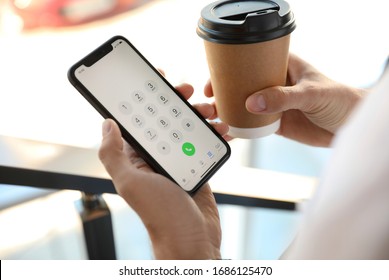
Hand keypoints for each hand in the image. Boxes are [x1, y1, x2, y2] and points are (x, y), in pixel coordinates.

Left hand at [98, 83, 226, 258]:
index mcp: (137, 158)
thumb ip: (115, 155)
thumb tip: (106, 124)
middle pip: (166, 120)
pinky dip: (215, 134)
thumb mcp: (132, 183)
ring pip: (188, 129)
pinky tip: (223, 129)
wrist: (192, 239)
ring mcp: (178, 161)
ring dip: (200, 116)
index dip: (146, 99)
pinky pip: (205, 144)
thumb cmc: (161, 214)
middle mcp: (156, 157)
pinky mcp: (197, 167)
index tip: (156, 79)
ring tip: (212, 110)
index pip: (139, 121)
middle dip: (177, 102)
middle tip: (188, 90)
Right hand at [205, 54, 364, 146]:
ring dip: (230, 110)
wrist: (348, 126)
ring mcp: (273, 104)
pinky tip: (229, 131)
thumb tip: (252, 103)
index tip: (216, 78)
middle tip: (210, 100)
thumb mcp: (311, 93)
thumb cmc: (338, 99)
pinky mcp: (275, 123)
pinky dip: (241, 128)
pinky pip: (253, 125)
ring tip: (214, 116)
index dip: (231, 69)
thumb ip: (283, 97)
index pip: (252, 62)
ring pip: (245, 105)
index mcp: (282, 66)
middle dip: (225, 91)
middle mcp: (274, 84)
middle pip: (243, 84)